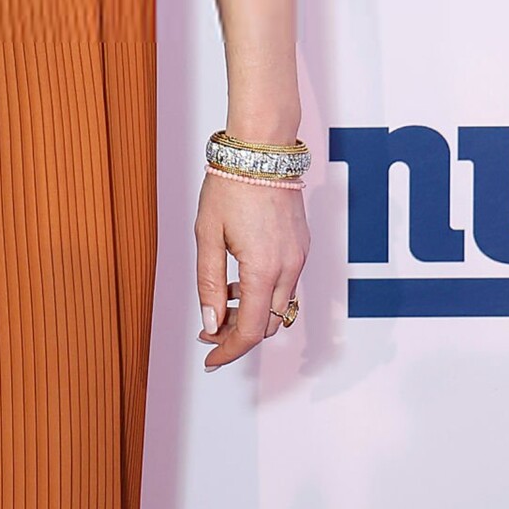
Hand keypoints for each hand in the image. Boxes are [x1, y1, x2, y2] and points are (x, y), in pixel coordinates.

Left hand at [195, 168, 309, 370]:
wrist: (262, 149)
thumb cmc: (231, 185)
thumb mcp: (207, 234)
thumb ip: (208, 282)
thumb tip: (210, 324)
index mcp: (262, 269)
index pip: (249, 331)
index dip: (228, 351)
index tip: (209, 360)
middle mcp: (288, 268)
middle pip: (266, 324)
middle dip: (237, 335)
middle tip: (208, 331)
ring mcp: (299, 257)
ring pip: (278, 306)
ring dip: (250, 314)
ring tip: (218, 303)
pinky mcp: (302, 246)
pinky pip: (285, 284)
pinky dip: (262, 293)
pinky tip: (237, 281)